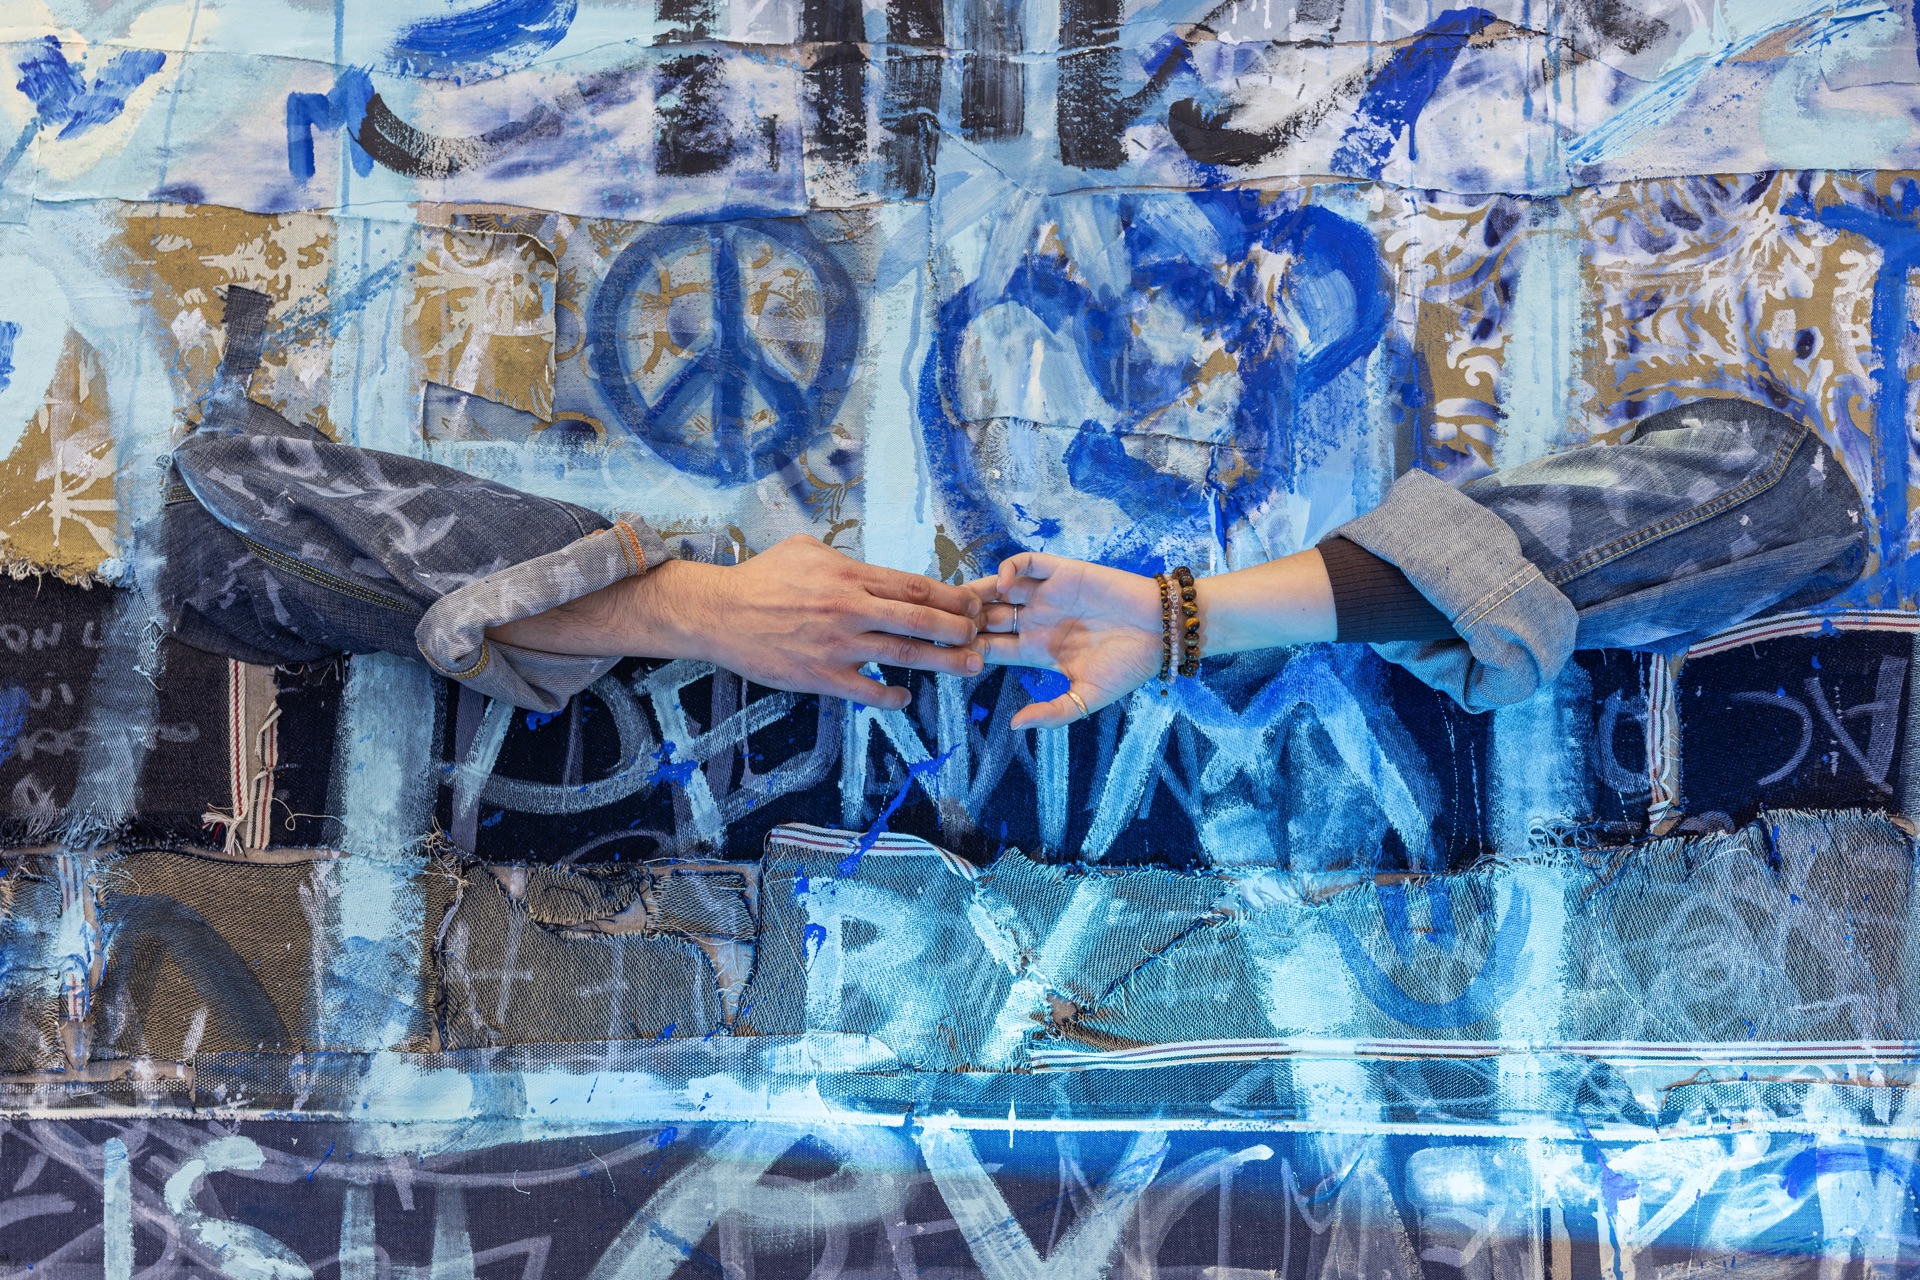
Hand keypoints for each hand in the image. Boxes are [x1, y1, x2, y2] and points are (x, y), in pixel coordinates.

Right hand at [488, 534, 981, 708]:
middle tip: (985, 635)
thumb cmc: (762, 578)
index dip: (950, 596)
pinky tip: (906, 697)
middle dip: (959, 628)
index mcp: (849, 575)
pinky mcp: (820, 676)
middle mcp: (849, 609)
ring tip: (970, 667)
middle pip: (919, 618)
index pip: (913, 585)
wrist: (717, 613)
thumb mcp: (806, 550)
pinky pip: (865, 689)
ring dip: (942, 662)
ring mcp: (837, 645)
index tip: (974, 604)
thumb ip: (846, 559)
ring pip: (903, 654)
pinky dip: (889, 694)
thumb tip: (874, 569)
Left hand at [963, 552, 1163, 728]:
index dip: (966, 650)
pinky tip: (1004, 586)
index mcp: (1036, 650)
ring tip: (964, 604)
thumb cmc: (1129, 666)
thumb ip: (1052, 712)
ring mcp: (1048, 594)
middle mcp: (1037, 620)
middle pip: (986, 616)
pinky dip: (1010, 569)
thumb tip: (1014, 726)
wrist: (1163, 633)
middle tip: (944, 625)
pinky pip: (1028, 563)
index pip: (990, 648)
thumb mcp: (1087, 698)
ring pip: (999, 587)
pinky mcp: (1062, 571)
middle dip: (963, 619)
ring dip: (978, 592)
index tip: (946, 656)